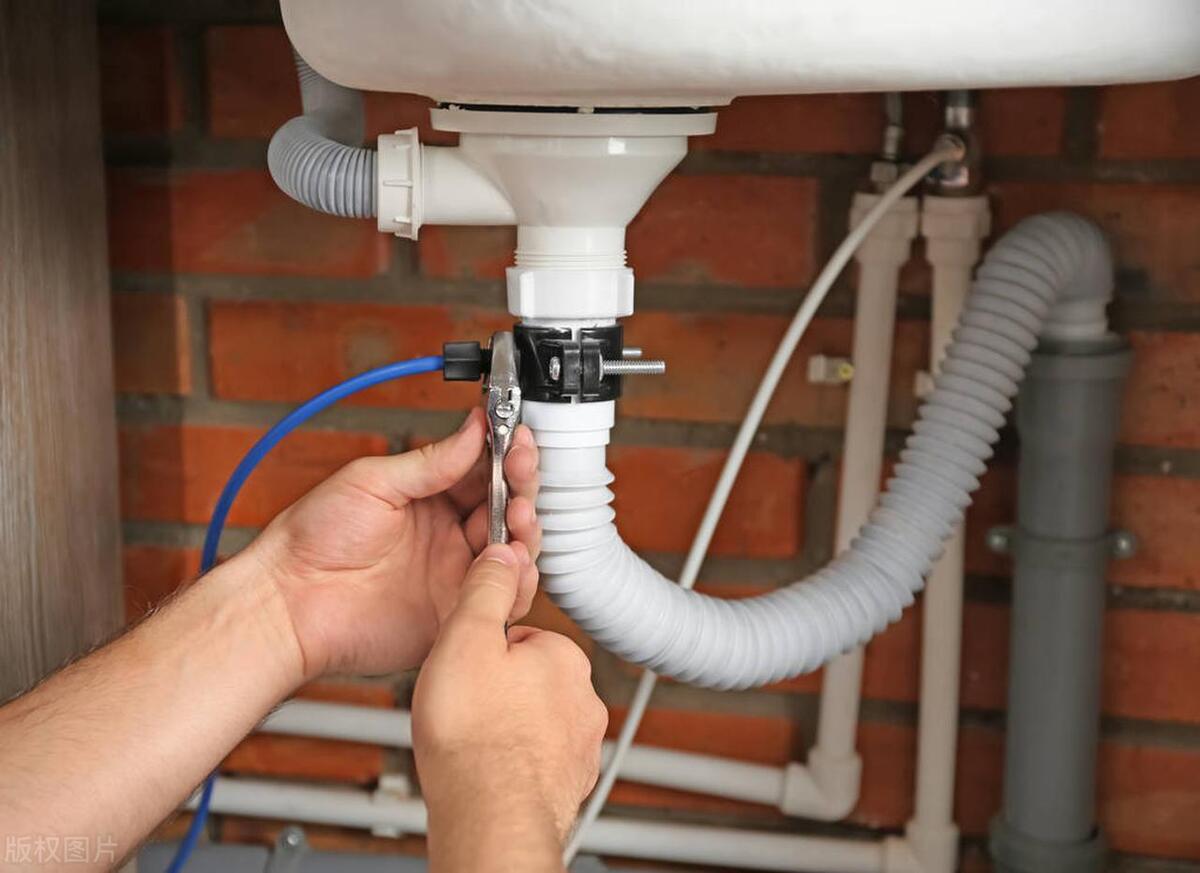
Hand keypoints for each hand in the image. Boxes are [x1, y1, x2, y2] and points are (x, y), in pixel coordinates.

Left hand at [244, 408, 540, 678]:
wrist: (289, 602)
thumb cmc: (313, 539)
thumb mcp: (372, 481)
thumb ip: (431, 461)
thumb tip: (475, 427)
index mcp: (430, 499)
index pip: (484, 472)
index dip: (507, 454)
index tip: (518, 437)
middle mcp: (449, 536)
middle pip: (507, 508)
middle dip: (522, 485)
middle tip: (521, 470)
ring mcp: (455, 575)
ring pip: (513, 551)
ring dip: (526, 529)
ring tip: (519, 513)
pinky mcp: (455, 613)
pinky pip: (501, 599)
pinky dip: (517, 580)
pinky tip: (514, 560)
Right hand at [413, 544, 607, 867]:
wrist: (491, 818)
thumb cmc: (473, 736)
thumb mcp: (465, 638)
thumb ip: (485, 590)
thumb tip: (502, 553)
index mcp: (563, 656)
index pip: (521, 638)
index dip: (483, 652)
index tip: (463, 669)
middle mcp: (584, 698)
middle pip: (529, 680)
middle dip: (497, 691)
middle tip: (463, 708)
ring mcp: (581, 745)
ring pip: (535, 722)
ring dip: (507, 728)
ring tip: (473, 742)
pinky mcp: (570, 784)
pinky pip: (538, 762)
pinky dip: (515, 764)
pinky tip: (489, 770)